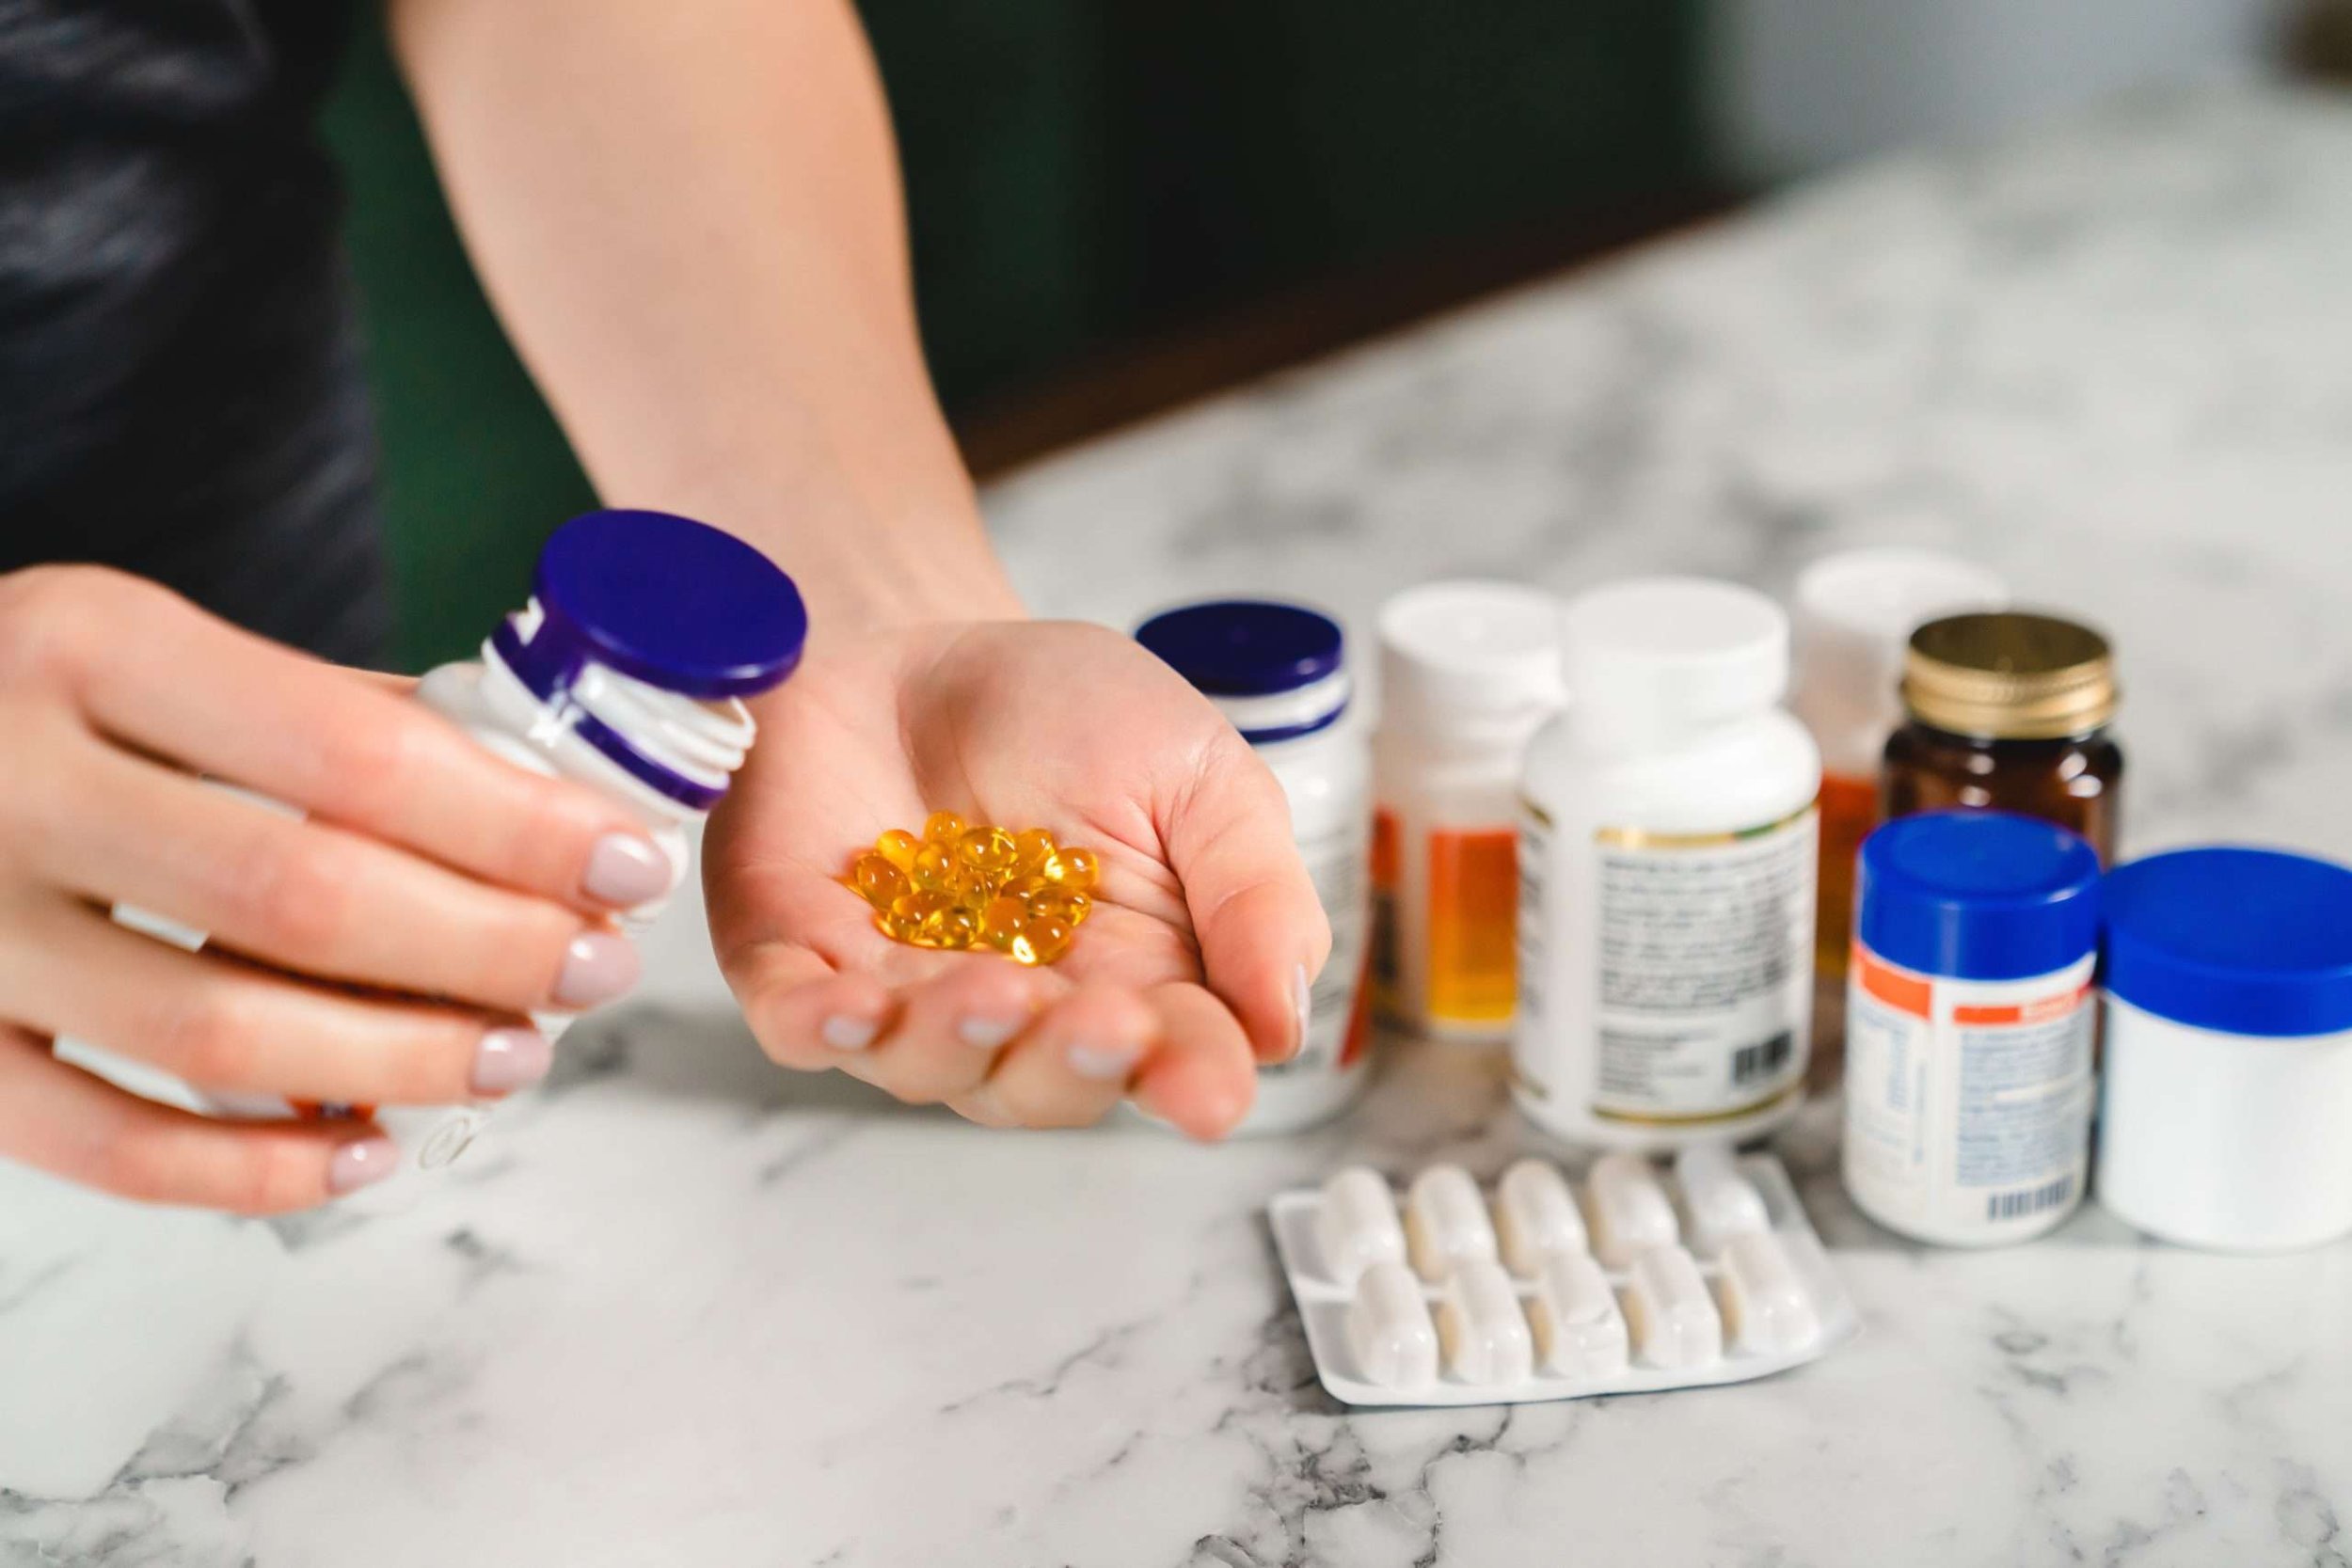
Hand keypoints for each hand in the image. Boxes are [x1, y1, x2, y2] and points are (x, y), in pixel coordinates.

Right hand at [0, 568, 673, 1211]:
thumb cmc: (25, 700)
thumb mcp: (150, 649)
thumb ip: (323, 714)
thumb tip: (539, 793)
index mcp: (91, 643)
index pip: (355, 756)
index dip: (516, 827)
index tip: (626, 865)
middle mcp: (7, 777)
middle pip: (302, 899)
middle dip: (486, 948)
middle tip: (592, 969)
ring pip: (215, 1034)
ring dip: (398, 1062)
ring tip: (514, 1057)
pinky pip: (105, 1145)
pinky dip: (254, 1170)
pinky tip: (367, 1152)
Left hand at [705, 618, 1331, 1137]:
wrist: (921, 644)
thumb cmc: (1072, 714)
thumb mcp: (1198, 774)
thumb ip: (1252, 892)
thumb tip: (1283, 1026)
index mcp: (1136, 981)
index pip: (1172, 1056)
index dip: (1190, 1079)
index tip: (1210, 1092)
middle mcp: (1021, 1012)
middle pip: (1046, 1085)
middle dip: (1073, 1065)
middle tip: (1105, 1022)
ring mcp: (902, 995)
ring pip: (926, 1067)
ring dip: (960, 1042)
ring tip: (994, 990)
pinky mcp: (795, 959)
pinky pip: (798, 1021)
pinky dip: (821, 1027)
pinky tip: (849, 1006)